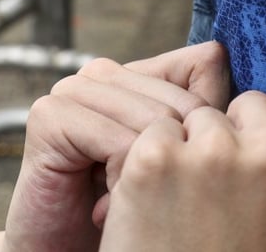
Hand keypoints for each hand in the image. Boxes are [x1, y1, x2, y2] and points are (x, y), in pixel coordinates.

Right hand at [0, 42, 231, 251]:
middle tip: (156, 202)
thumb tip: (217, 53)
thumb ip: (201, 111)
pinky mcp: (49, 117)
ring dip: (151, 180)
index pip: (201, 67)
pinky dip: (123, 184)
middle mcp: (102, 74)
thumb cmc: (131, 211)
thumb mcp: (179, 161)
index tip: (187, 177)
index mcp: (136, 73)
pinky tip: (109, 207)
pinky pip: (118, 144)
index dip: (208, 131)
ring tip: (131, 206)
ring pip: (153, 122)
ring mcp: (72, 89)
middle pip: (180, 102)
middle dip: (179, 163)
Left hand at [98, 55, 265, 251]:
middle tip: (234, 203)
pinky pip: (155, 132)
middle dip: (240, 138)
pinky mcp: (156, 161)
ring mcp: (213, 153)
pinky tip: (162, 210)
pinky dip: (152, 165)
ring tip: (198, 213)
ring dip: (195, 153)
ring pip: (199, 117)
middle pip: (250, 100)